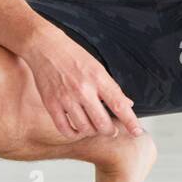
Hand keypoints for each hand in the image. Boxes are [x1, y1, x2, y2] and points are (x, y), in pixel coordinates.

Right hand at [25, 30, 141, 139]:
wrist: (45, 47)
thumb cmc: (74, 55)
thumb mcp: (98, 67)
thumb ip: (112, 87)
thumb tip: (128, 104)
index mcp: (98, 78)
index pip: (119, 105)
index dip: (130, 121)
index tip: (137, 132)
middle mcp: (83, 90)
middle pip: (102, 123)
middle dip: (110, 131)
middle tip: (111, 130)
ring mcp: (66, 98)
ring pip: (85, 129)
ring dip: (92, 132)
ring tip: (94, 127)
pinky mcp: (51, 104)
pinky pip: (65, 129)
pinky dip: (74, 134)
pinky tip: (78, 130)